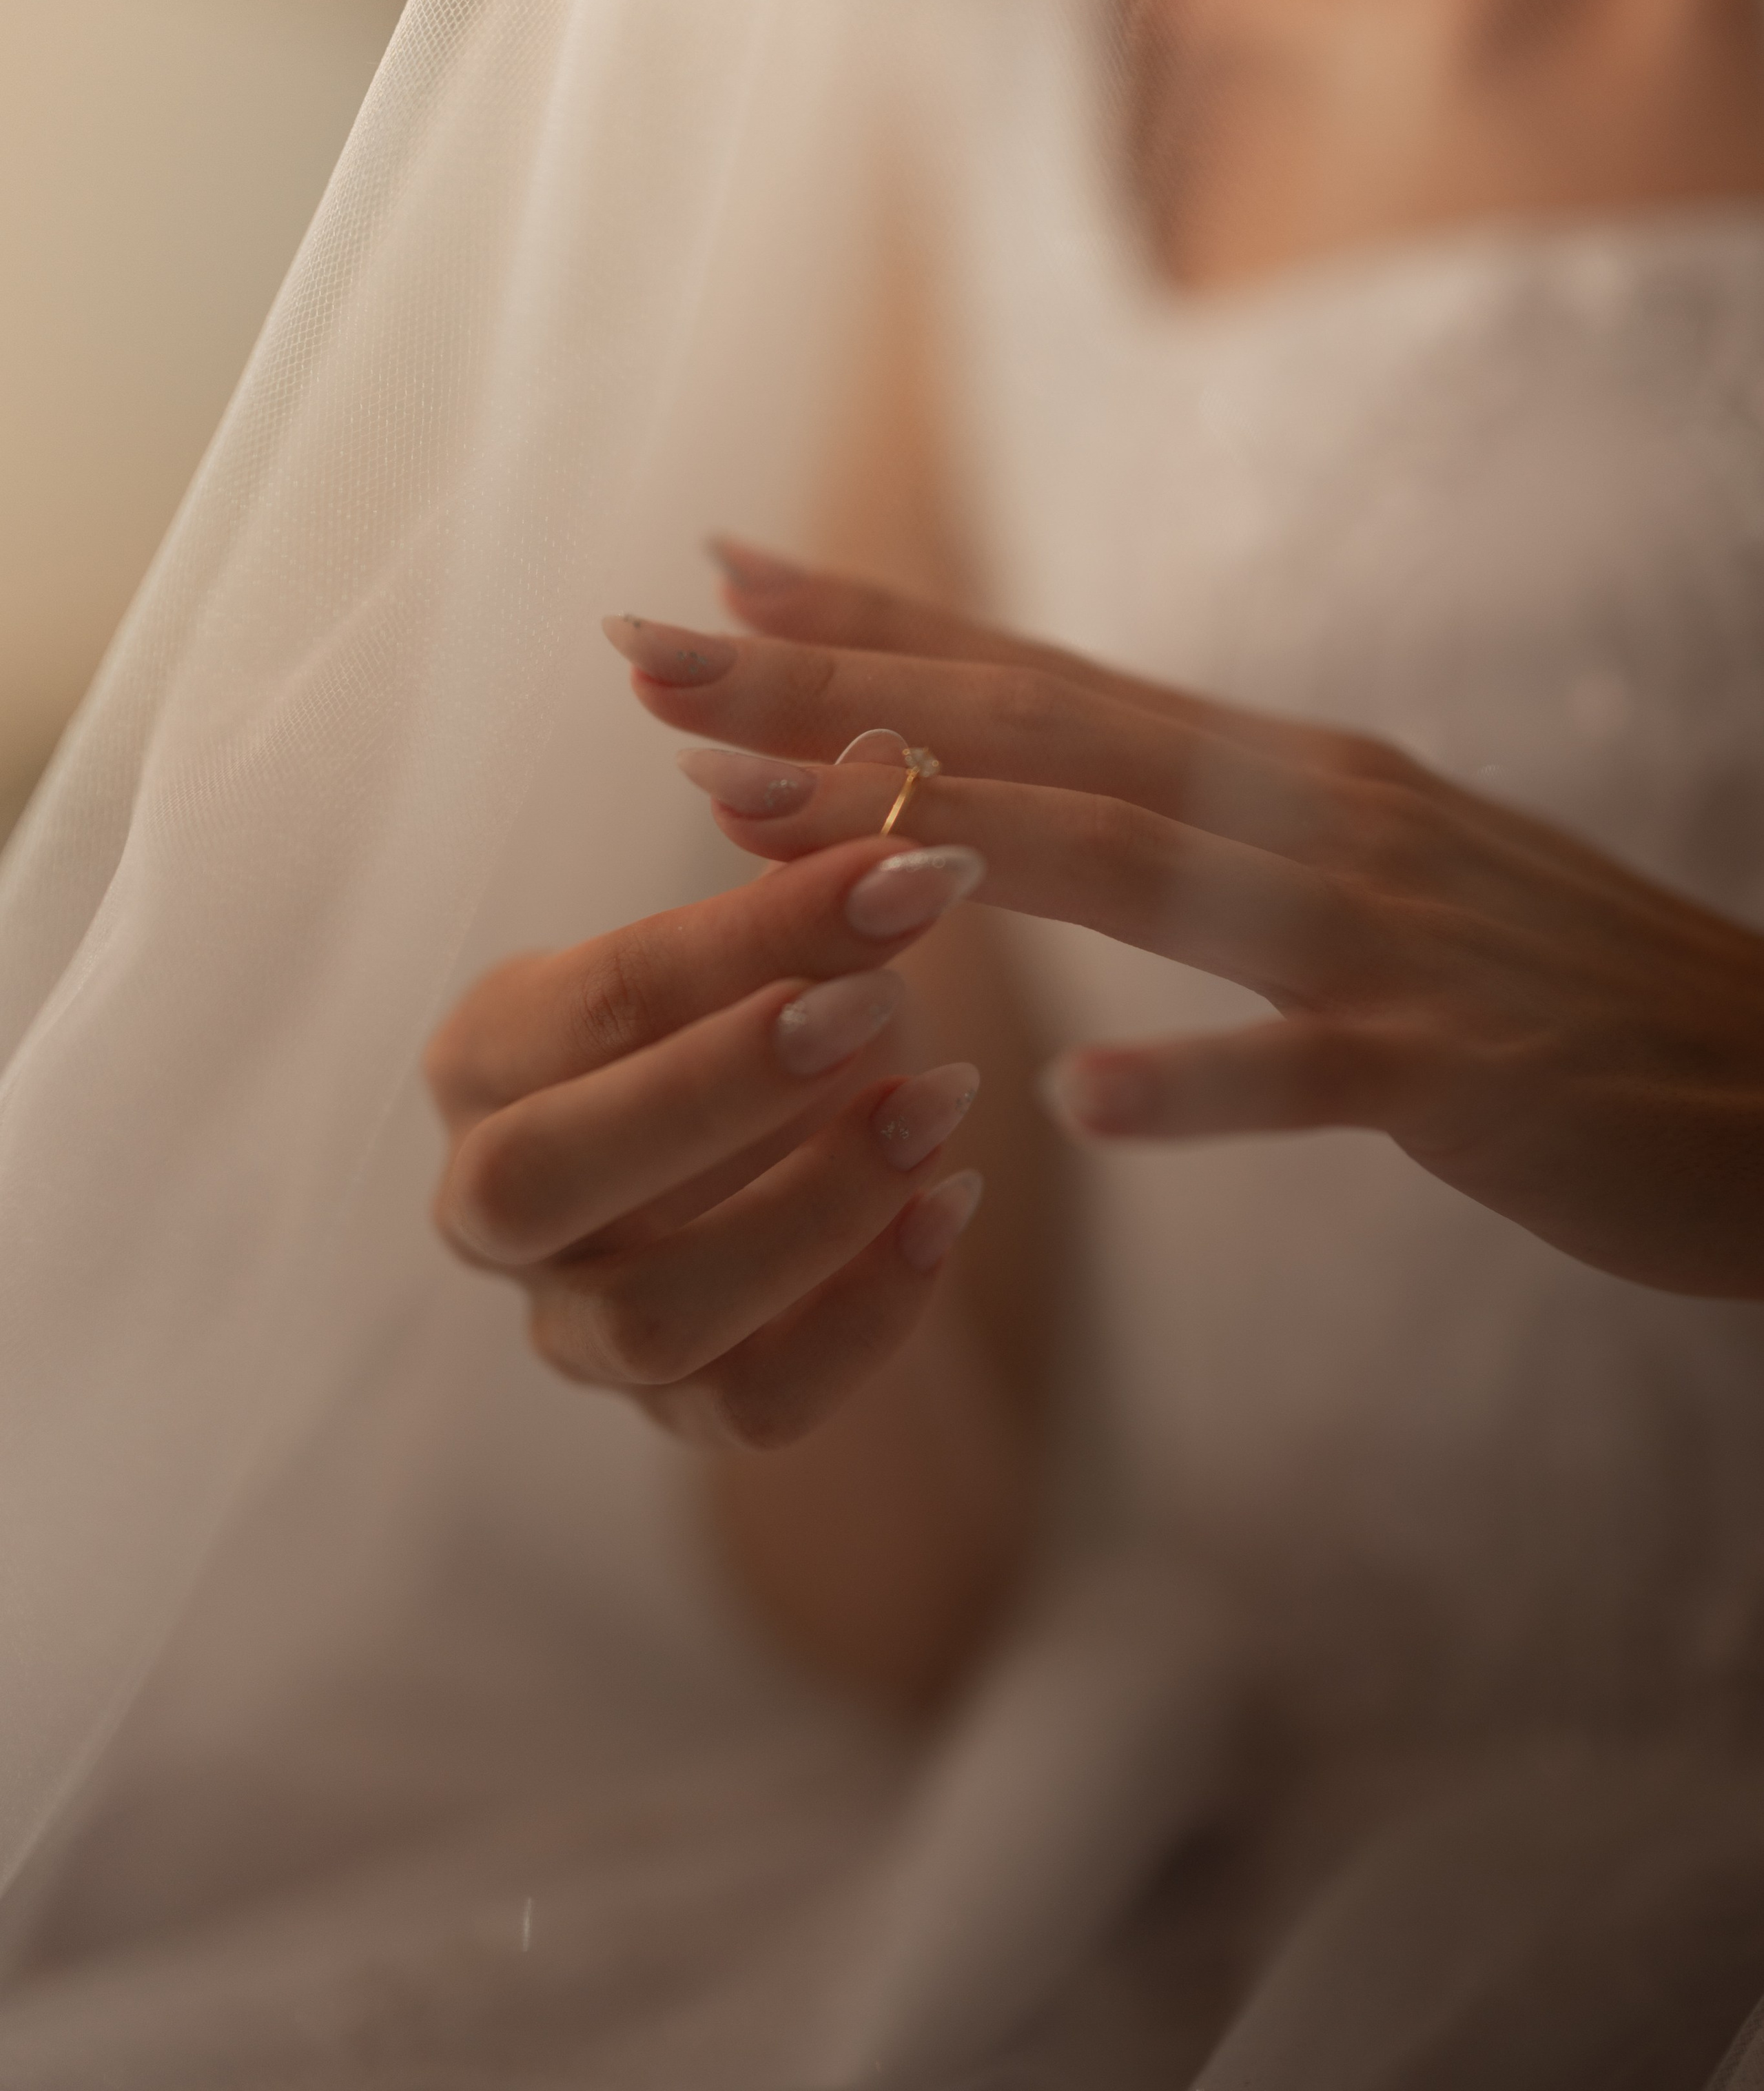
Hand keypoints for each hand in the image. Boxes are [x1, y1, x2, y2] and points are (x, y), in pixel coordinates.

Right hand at [424, 835, 986, 1444]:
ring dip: (809, 1211)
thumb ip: (812, 856)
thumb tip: (888, 750)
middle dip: (722, 1087)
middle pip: (550, 1173)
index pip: (594, 1000)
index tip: (904, 871)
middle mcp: (493, 1203)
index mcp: (487, 1056)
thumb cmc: (752, 1027)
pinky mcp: (670, 1417)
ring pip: (650, 1317)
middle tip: (882, 1006)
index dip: (751, 937)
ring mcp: (570, 1328)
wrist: (776, 1201)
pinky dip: (862, 1315)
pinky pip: (753, 1408)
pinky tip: (953, 1208)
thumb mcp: (770, 944)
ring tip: (944, 1108)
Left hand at [603, 549, 1763, 1298]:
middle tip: (646, 656)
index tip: (713, 582)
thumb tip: (1019, 813)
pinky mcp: (1457, 1065)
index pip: (1038, 678)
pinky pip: (1313, 1069)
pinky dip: (1203, 1078)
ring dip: (937, 838)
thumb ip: (1192, 843)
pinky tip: (1081, 1100)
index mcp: (1278, 775)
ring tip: (760, 819)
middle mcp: (1310, 814)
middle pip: (1036, 737)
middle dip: (829, 692)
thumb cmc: (1548, 992)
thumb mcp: (1351, 882)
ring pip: (1134, 866)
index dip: (870, 629)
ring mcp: (1382, 932)